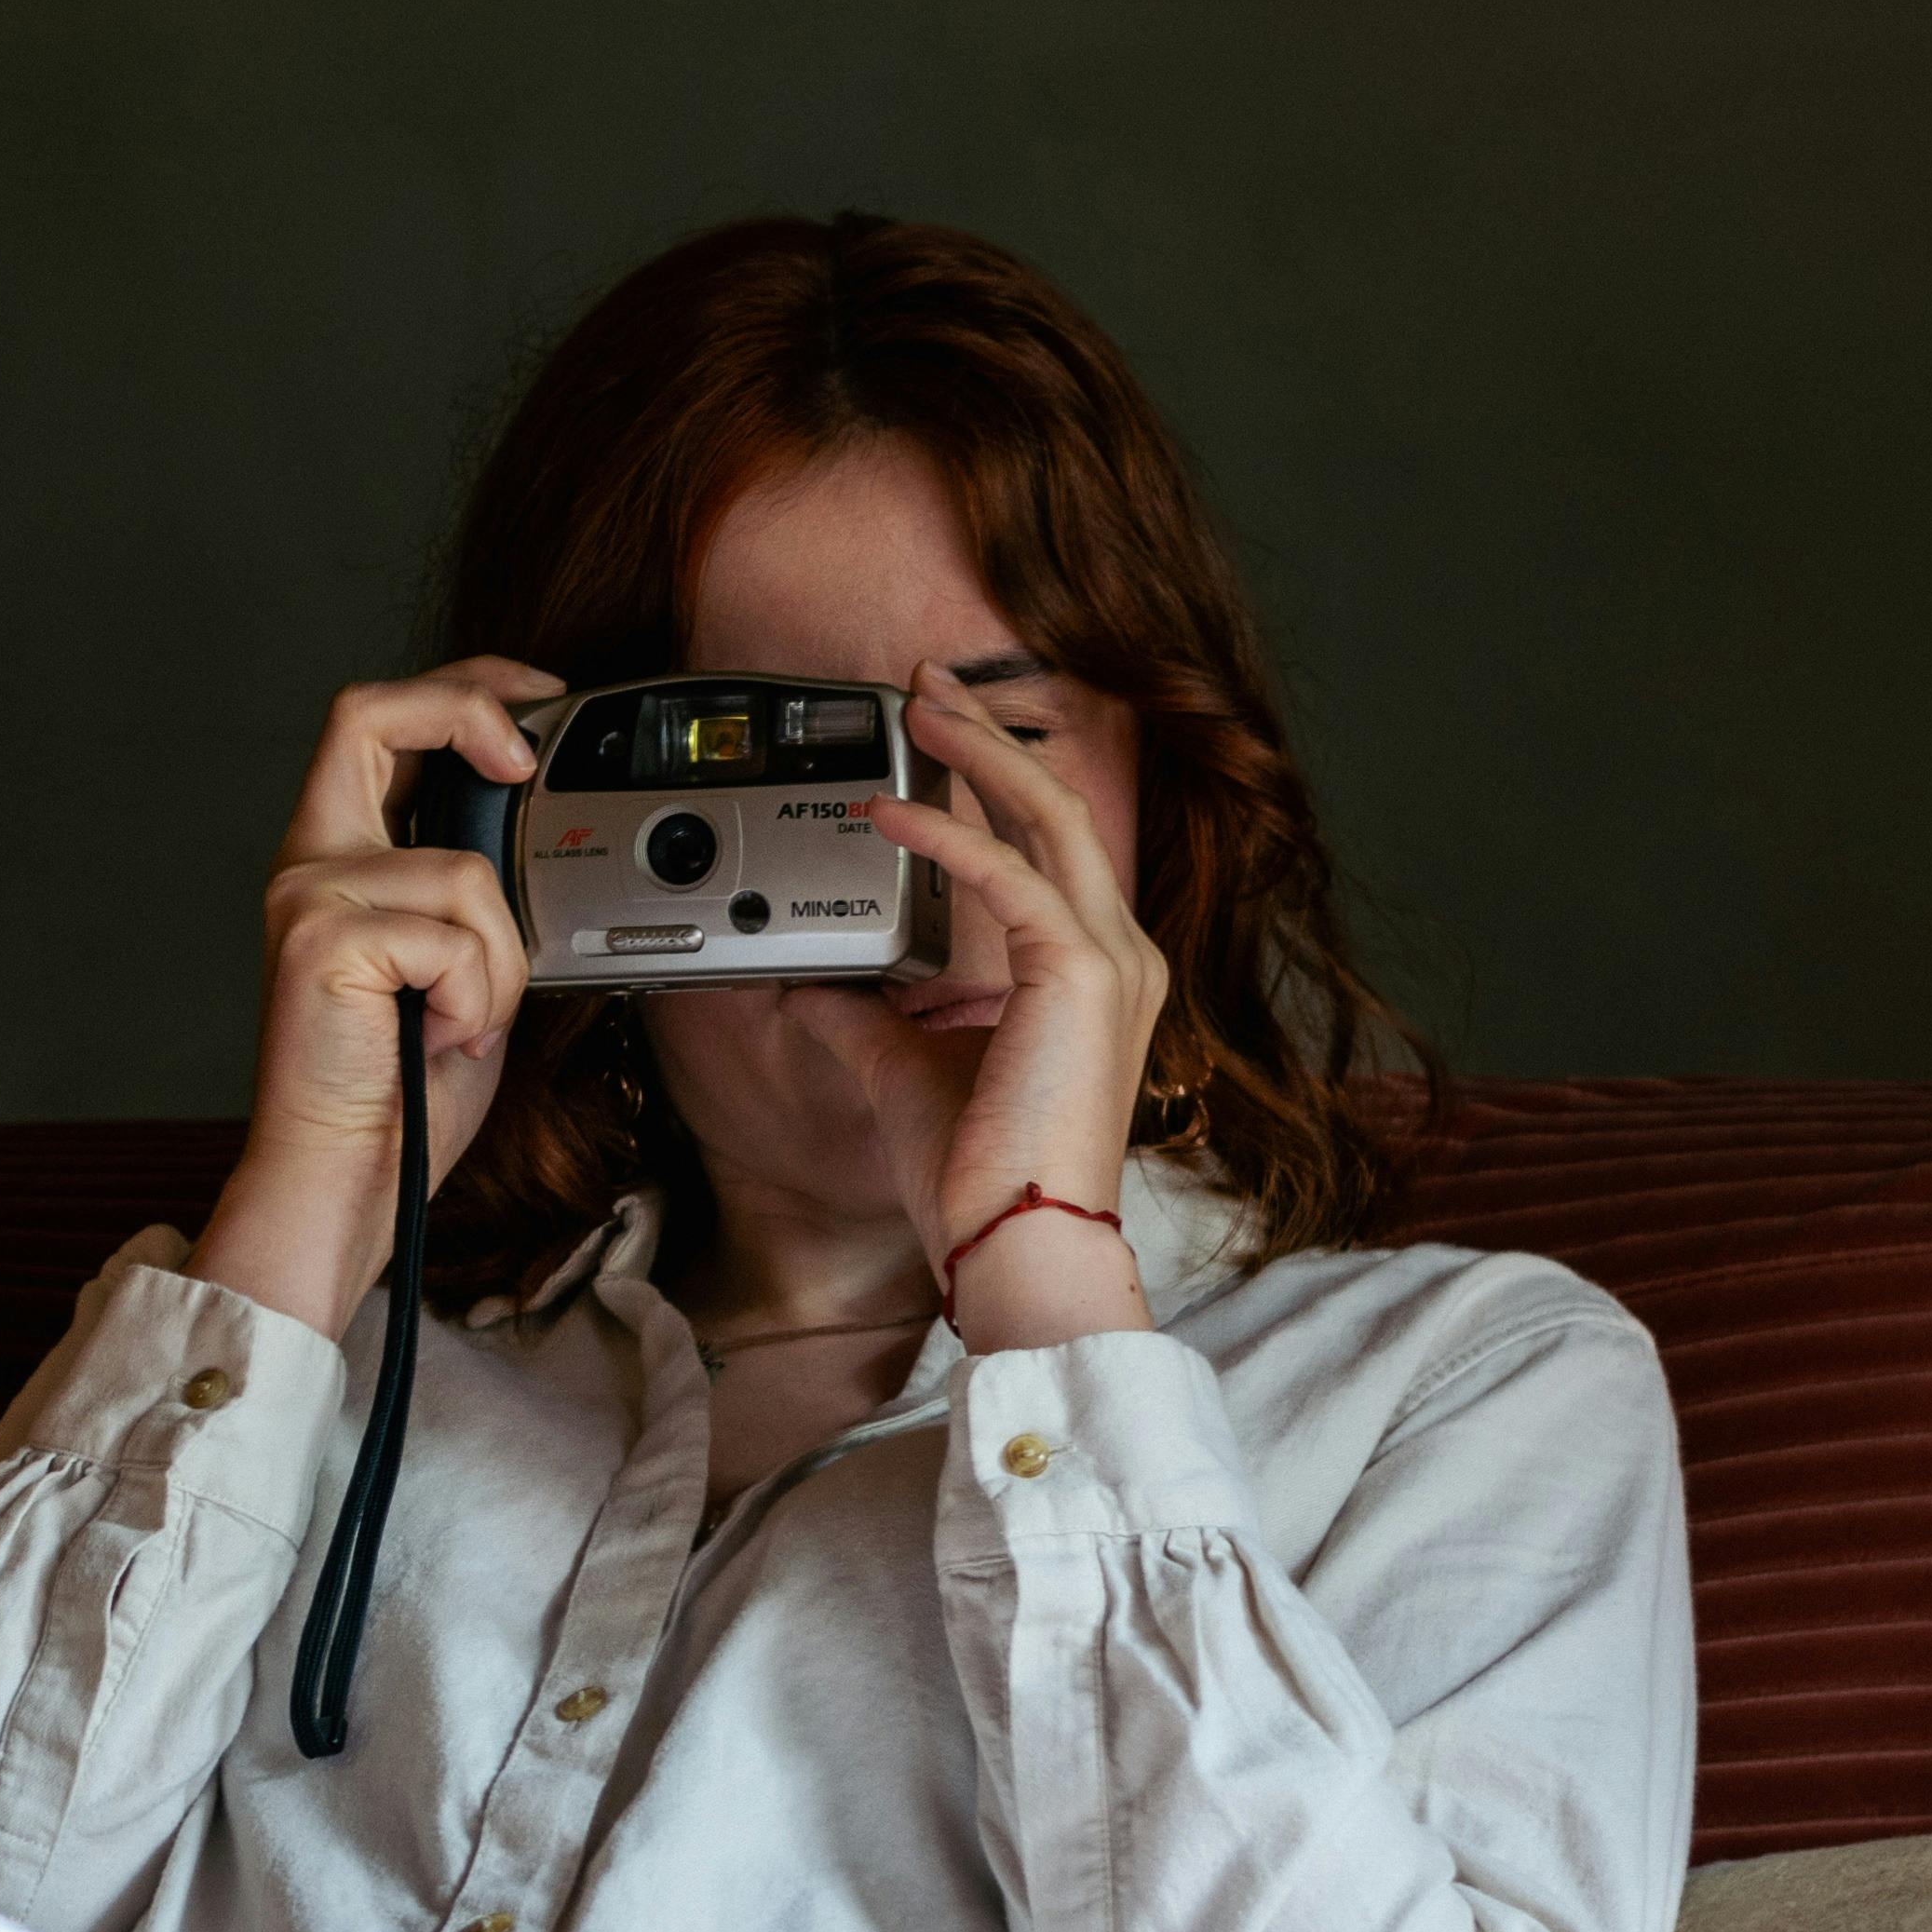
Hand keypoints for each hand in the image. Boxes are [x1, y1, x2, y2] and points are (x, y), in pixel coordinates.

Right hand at [183, 660, 558, 1339]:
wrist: (345, 1180)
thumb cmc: (401, 1092)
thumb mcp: (457, 963)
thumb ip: (471, 888)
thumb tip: (543, 830)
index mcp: (336, 858)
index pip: (374, 721)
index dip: (457, 691)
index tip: (529, 714)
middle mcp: (307, 862)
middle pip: (370, 713)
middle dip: (469, 708)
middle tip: (526, 755)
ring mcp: (307, 896)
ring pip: (463, 867)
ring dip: (500, 955)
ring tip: (465, 1018)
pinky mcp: (321, 940)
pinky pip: (455, 932)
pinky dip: (479, 995)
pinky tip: (443, 1037)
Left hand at [779, 659, 1167, 1351]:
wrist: (1016, 1244)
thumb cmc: (980, 1176)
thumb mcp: (902, 1070)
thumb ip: (863, 1017)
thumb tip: (812, 982)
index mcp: (1092, 975)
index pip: (1046, 849)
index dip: (990, 781)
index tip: (934, 741)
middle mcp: (1119, 957)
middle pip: (1059, 810)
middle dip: (990, 738)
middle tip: (925, 688)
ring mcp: (1114, 963)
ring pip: (1050, 820)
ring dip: (977, 757)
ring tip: (913, 713)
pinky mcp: (1083, 977)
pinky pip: (1010, 879)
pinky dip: (946, 838)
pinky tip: (889, 815)